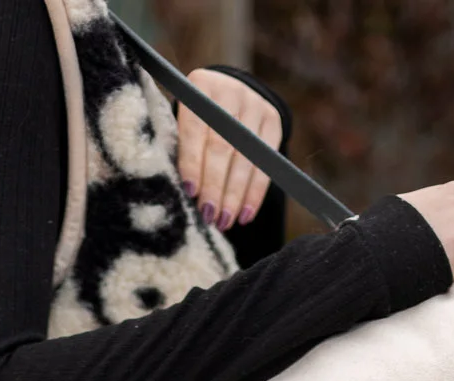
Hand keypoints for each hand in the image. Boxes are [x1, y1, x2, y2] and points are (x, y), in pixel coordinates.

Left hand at [178, 70, 281, 232]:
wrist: (228, 98)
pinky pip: (264, 163)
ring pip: (245, 157)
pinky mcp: (273, 120)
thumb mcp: (182, 125)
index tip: (190, 192)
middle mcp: (231, 90)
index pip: (196, 128)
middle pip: (223, 145)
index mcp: (201, 86)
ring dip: (235, 195)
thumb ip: (180, 150)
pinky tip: (244, 215)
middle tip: (209, 215)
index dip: (193, 162)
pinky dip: (255, 193)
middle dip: (215, 186)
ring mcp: (255, 104)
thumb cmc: (195, 122)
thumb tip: (184, 194)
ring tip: (224, 221)